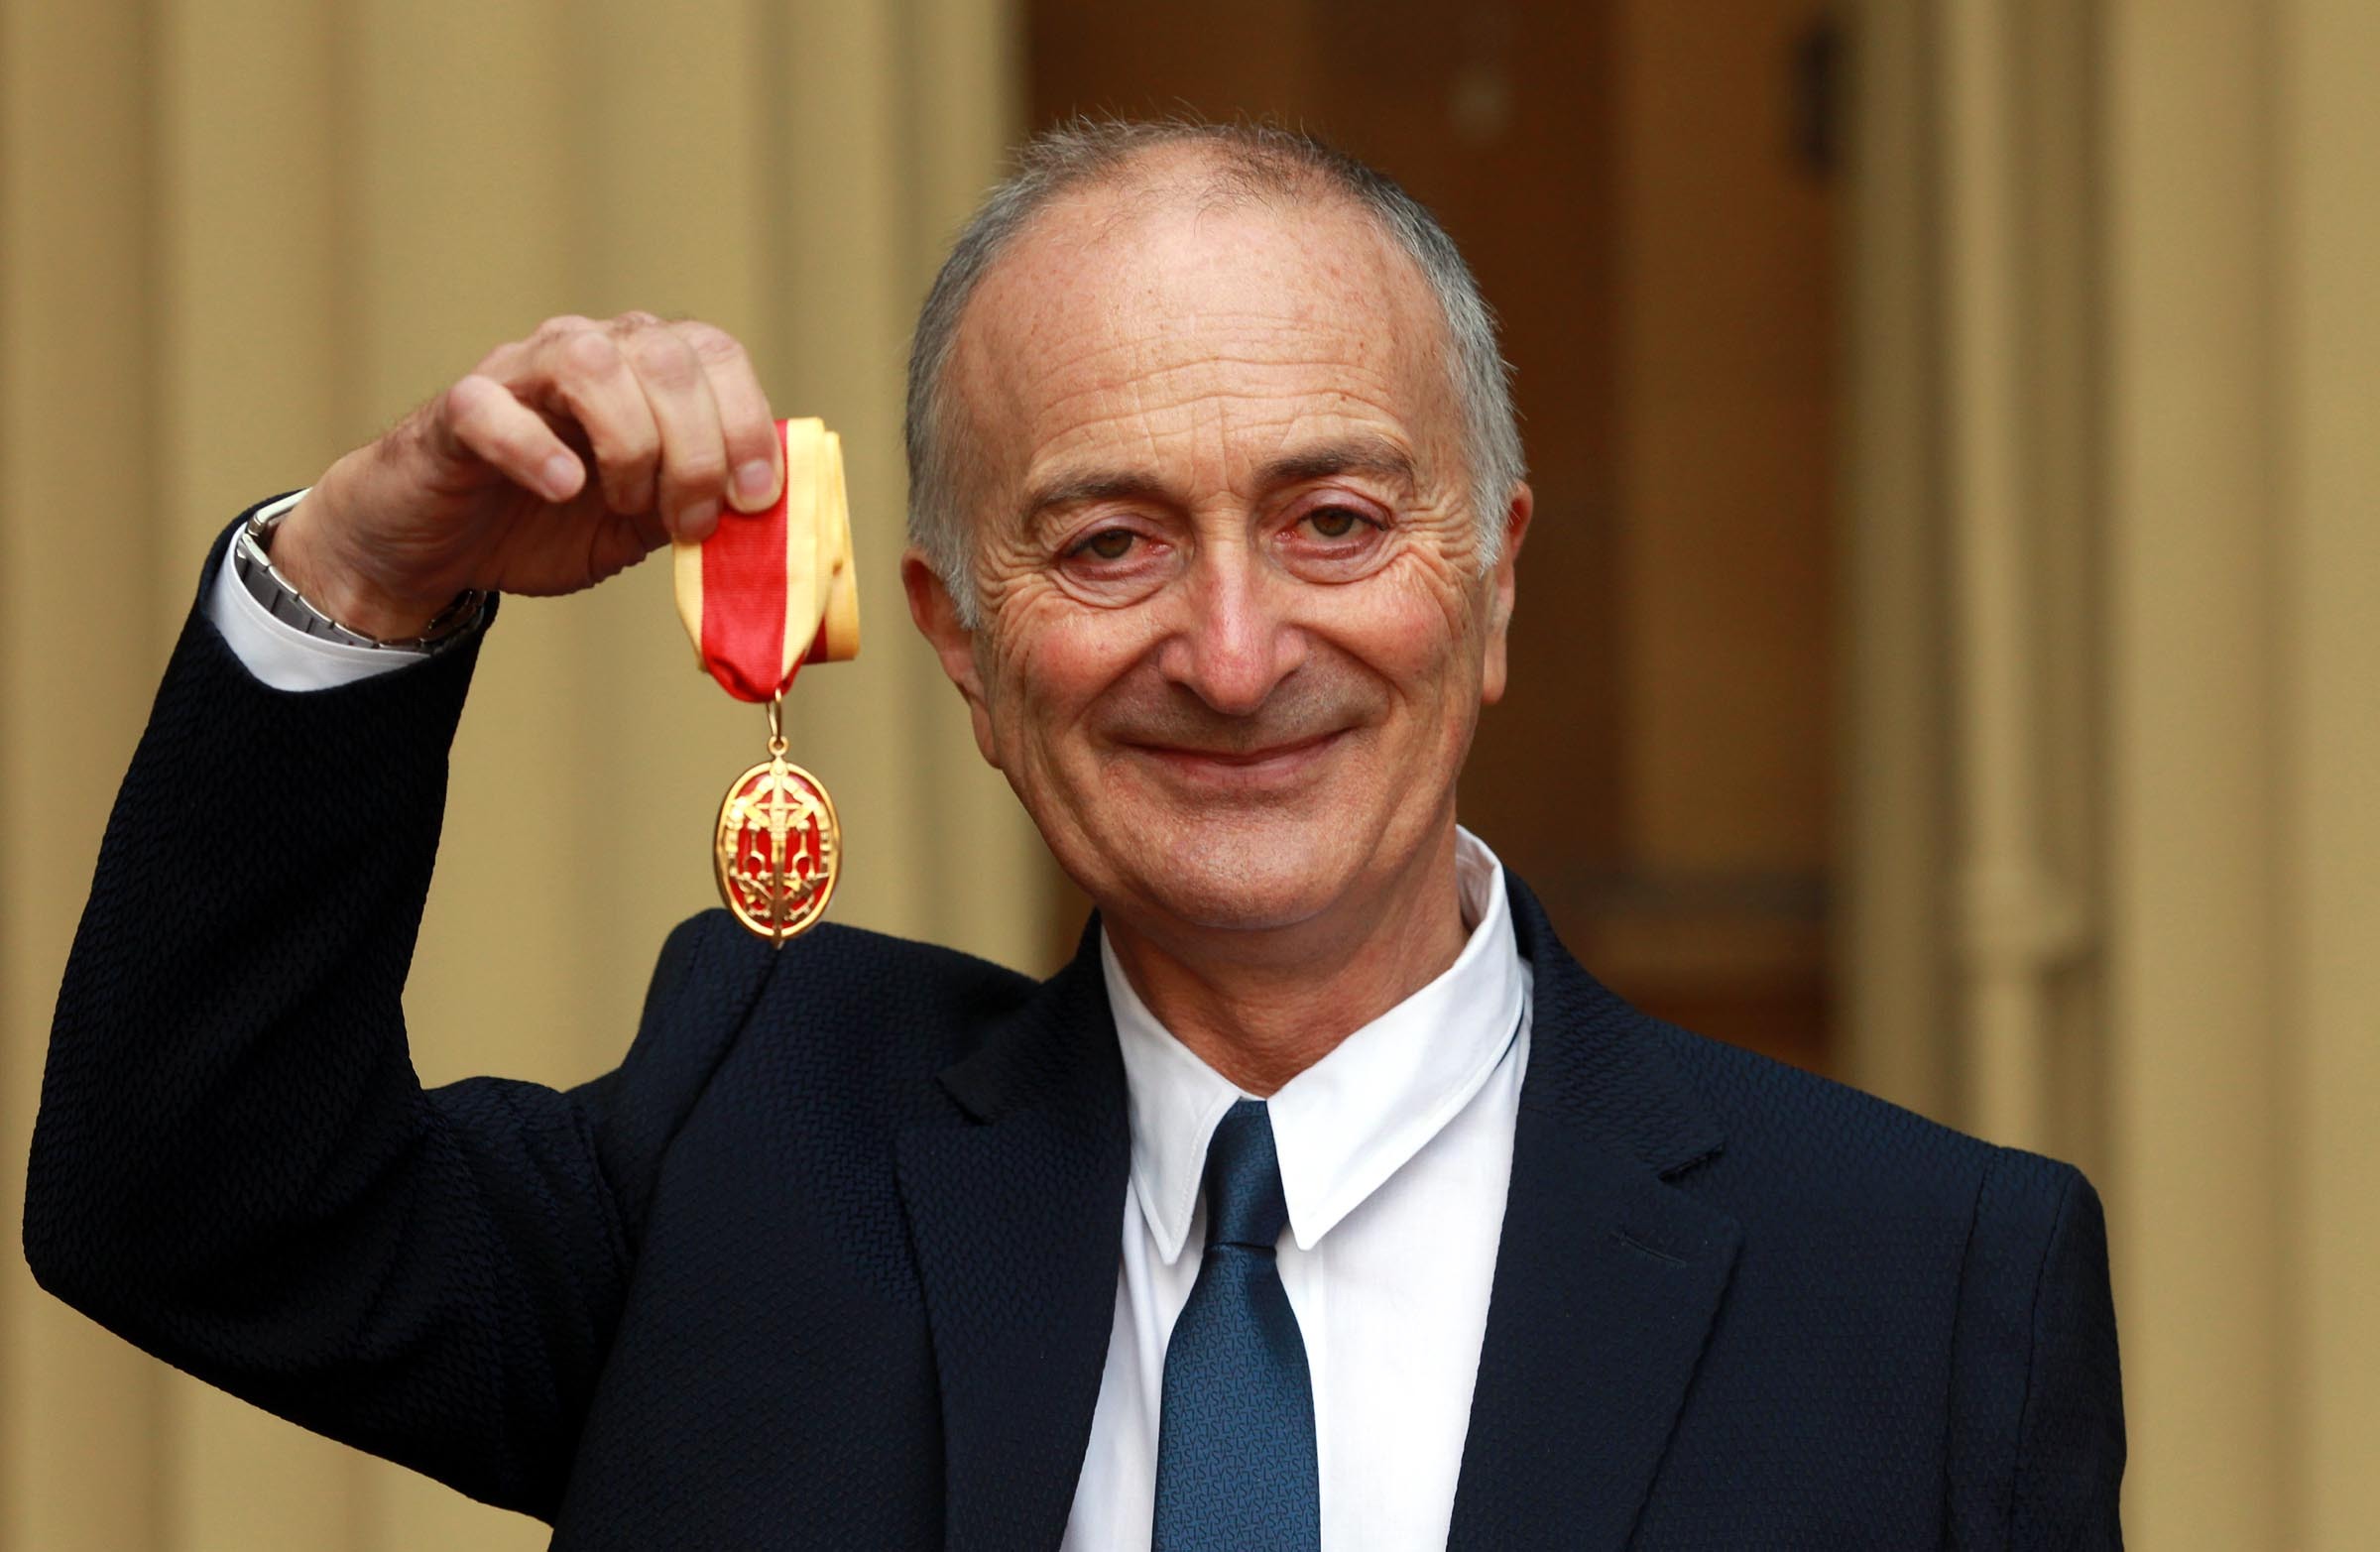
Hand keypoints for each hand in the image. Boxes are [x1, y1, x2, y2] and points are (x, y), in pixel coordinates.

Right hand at [269, 312, 784, 639]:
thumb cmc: (547, 522)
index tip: (757, 499)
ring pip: (590, 365)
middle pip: (665, 359)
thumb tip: (771, 514)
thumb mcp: (643, 523)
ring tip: (626, 505)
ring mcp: (518, 374)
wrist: (438, 546)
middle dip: (696, 450)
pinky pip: (493, 408)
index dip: (748, 421)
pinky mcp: (456, 411)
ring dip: (629, 444)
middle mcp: (585, 350)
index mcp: (641, 368)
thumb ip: (700, 504)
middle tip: (690, 523)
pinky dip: (535, 448)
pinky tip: (561, 489)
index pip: (713, 353)